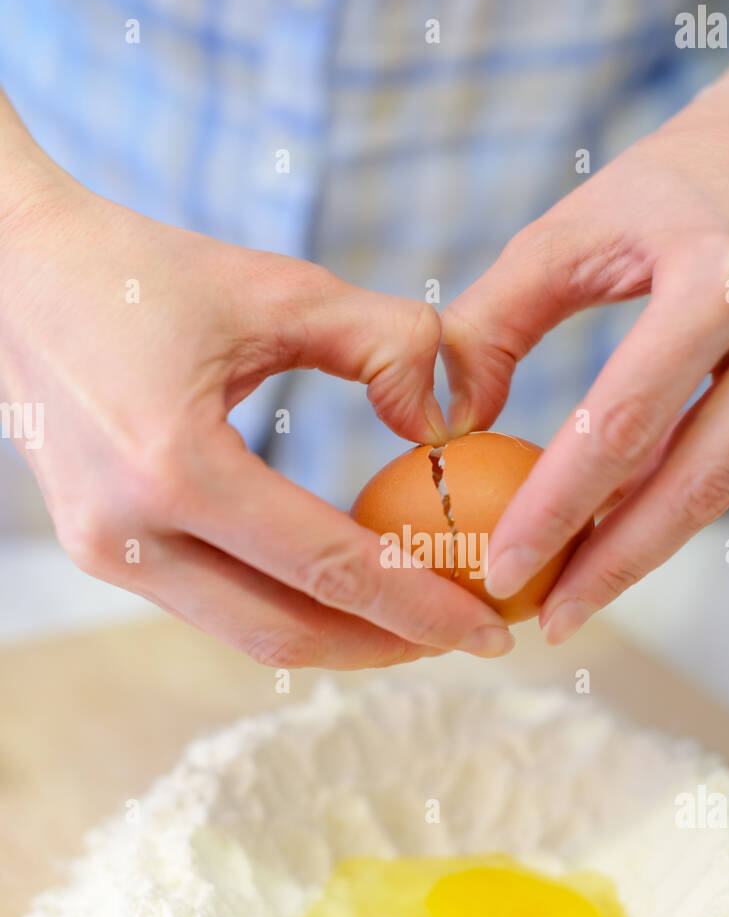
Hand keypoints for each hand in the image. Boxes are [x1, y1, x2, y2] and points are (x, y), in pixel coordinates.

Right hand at [0, 166, 513, 667]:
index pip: (328, 567)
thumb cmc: (144, 271)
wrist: (15, 273)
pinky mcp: (101, 551)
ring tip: (416, 617)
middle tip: (465, 634)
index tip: (493, 631)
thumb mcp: (279, 288)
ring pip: (246, 631)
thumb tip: (444, 424)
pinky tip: (342, 585)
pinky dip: (287, 606)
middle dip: (387, 646)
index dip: (421, 606)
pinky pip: (213, 604)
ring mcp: (106, 552)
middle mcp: (129, 531)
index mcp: (175, 465)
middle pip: (286, 632)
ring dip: (338, 636)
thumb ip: (384, 342)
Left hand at [441, 80, 728, 642]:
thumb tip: (445, 423)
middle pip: (696, 480)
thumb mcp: (568, 230)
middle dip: (615, 563)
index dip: (561, 504)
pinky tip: (618, 540)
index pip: (627, 418)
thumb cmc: (663, 187)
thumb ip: (494, 321)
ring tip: (573, 595)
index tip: (503, 566)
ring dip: (645, 548)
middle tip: (548, 620)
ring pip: (725, 486)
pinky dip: (673, 506)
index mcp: (722, 274)